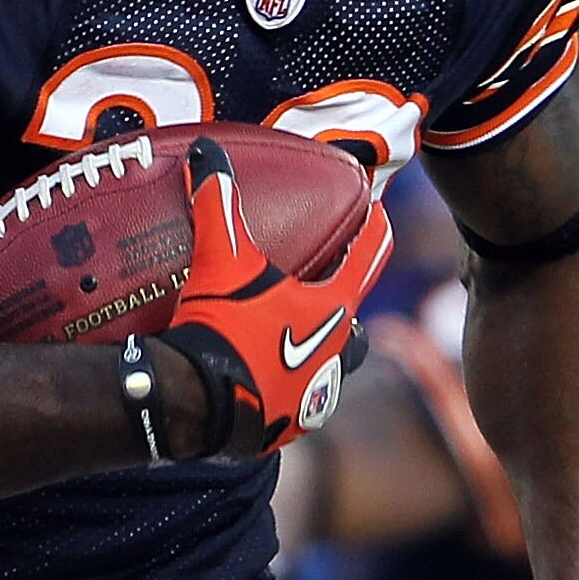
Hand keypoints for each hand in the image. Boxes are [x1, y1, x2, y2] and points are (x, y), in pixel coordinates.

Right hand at [157, 136, 393, 459]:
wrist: (199, 405)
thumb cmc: (224, 327)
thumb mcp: (222, 260)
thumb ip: (218, 203)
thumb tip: (210, 152)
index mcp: (333, 310)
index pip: (366, 259)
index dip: (374, 231)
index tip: (379, 212)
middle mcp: (335, 356)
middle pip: (352, 324)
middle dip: (343, 305)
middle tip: (324, 288)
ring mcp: (313, 397)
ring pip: (330, 369)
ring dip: (318, 351)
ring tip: (292, 338)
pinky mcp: (286, 427)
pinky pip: (295, 402)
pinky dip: (284, 388)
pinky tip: (262, 379)